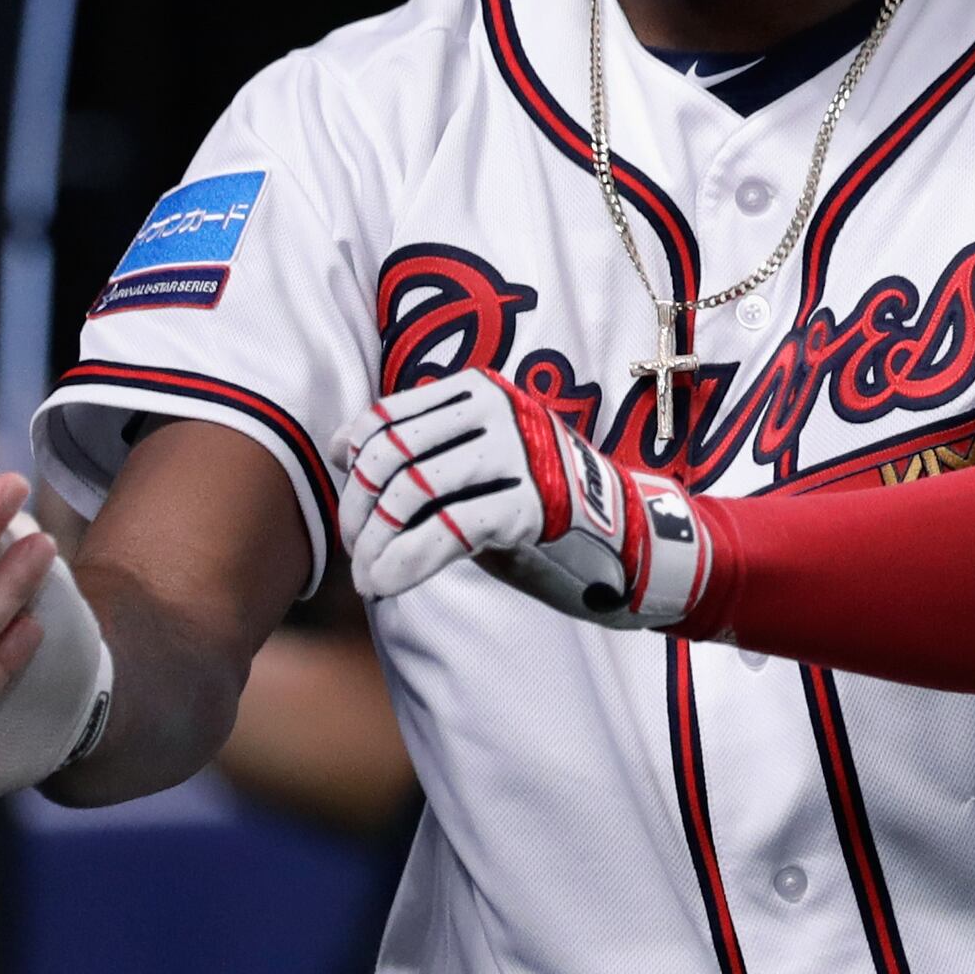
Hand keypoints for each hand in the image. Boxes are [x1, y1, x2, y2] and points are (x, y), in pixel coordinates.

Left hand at [332, 371, 711, 626]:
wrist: (630, 539)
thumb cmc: (539, 504)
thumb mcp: (479, 464)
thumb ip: (425, 453)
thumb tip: (344, 453)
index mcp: (481, 390)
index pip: (388, 416)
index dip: (353, 462)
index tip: (348, 506)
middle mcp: (500, 409)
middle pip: (394, 452)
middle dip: (359, 508)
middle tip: (354, 549)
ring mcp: (522, 454)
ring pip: (414, 488)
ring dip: (376, 539)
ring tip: (367, 575)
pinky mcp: (535, 504)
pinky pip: (449, 530)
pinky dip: (406, 561)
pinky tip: (385, 583)